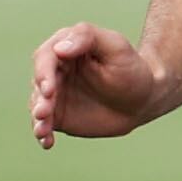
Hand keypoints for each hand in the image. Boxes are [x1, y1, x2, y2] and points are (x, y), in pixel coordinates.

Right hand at [28, 22, 165, 148]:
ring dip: (38, 117)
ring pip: (38, 104)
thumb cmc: (131, 69)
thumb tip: (59, 48)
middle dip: (39, 98)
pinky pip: (44, 124)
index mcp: (66, 47)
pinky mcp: (57, 115)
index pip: (46, 57)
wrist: (143, 99)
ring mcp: (55, 94)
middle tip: (43, 112)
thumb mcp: (116, 46)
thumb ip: (88, 38)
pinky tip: (47, 142)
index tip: (48, 89)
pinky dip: (43, 133)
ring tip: (43, 130)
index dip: (44, 73)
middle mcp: (56, 70)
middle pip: (39, 82)